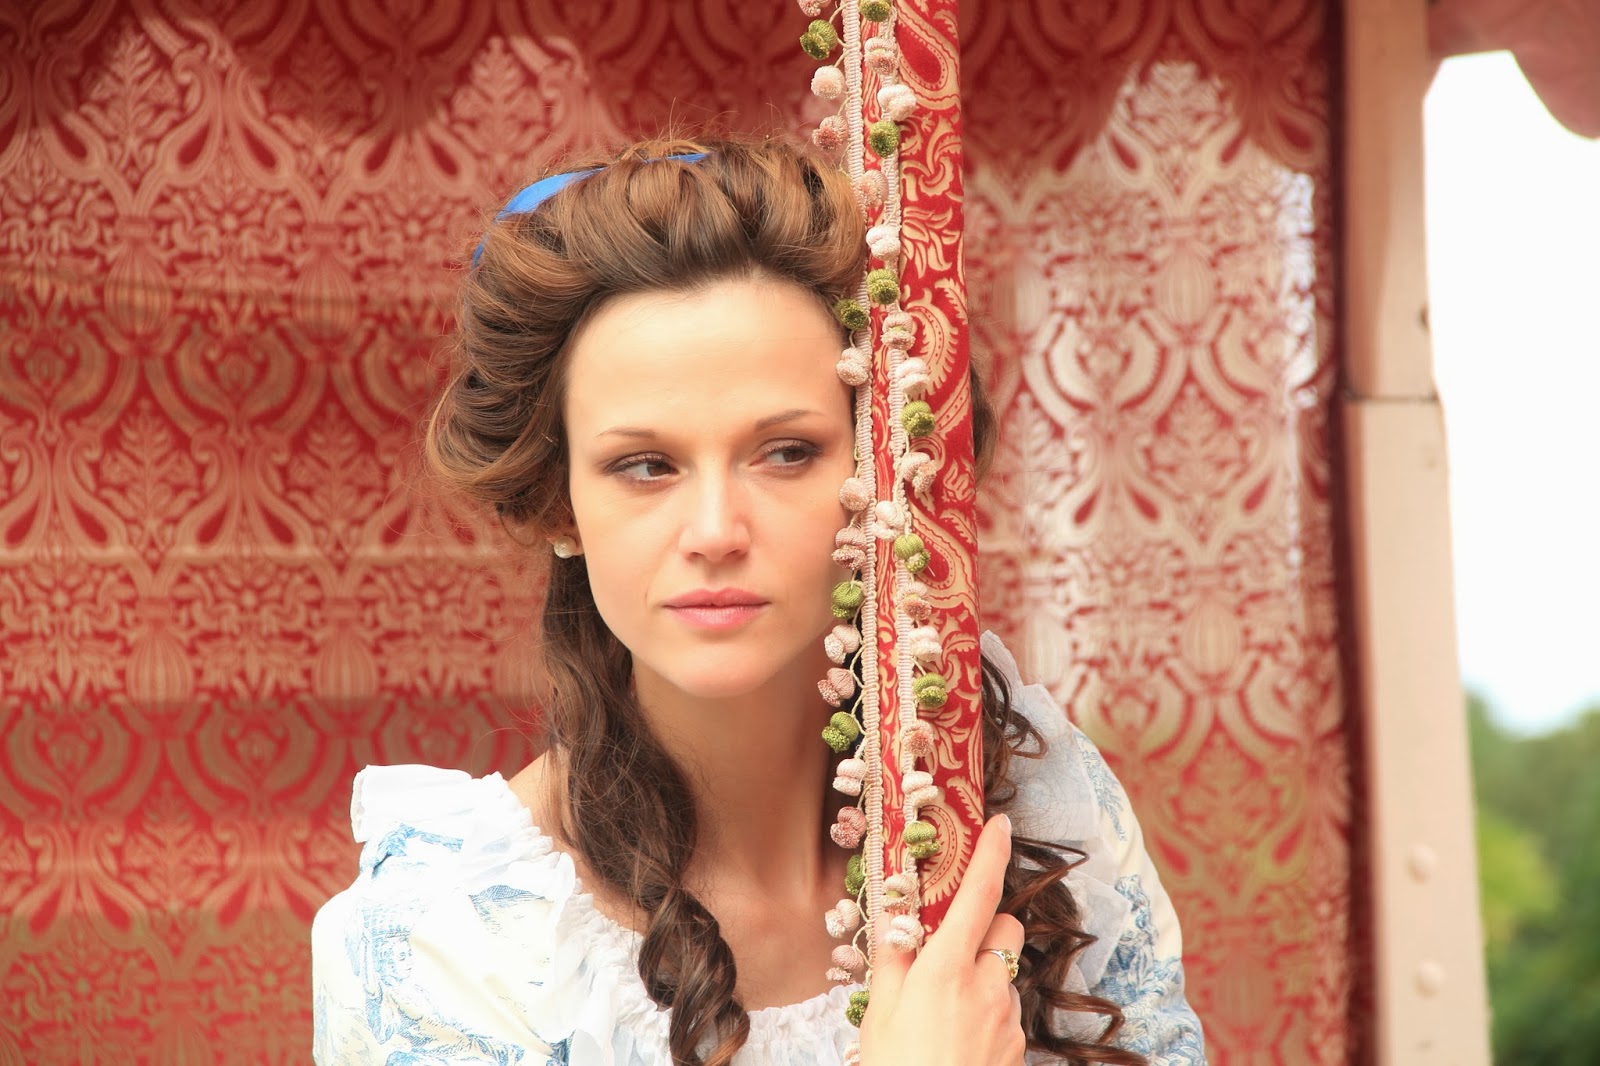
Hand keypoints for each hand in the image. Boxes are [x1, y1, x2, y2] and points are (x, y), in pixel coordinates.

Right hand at [858, 814, 1025, 1065]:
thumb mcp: (880, 1012)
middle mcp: (987, 988)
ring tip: (942, 1009)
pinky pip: (1007, 1010)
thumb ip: (893, 957)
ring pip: (1005, 973)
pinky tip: (956, 1038)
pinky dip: (987, 1011)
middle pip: (1006, 929)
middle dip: (985, 924)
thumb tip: (895, 911)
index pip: (978, 895)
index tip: (997, 823)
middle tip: (949, 944)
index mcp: (947, 970)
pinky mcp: (1018, 1048)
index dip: (990, 854)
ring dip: (983, 974)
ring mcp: (1008, 1020)